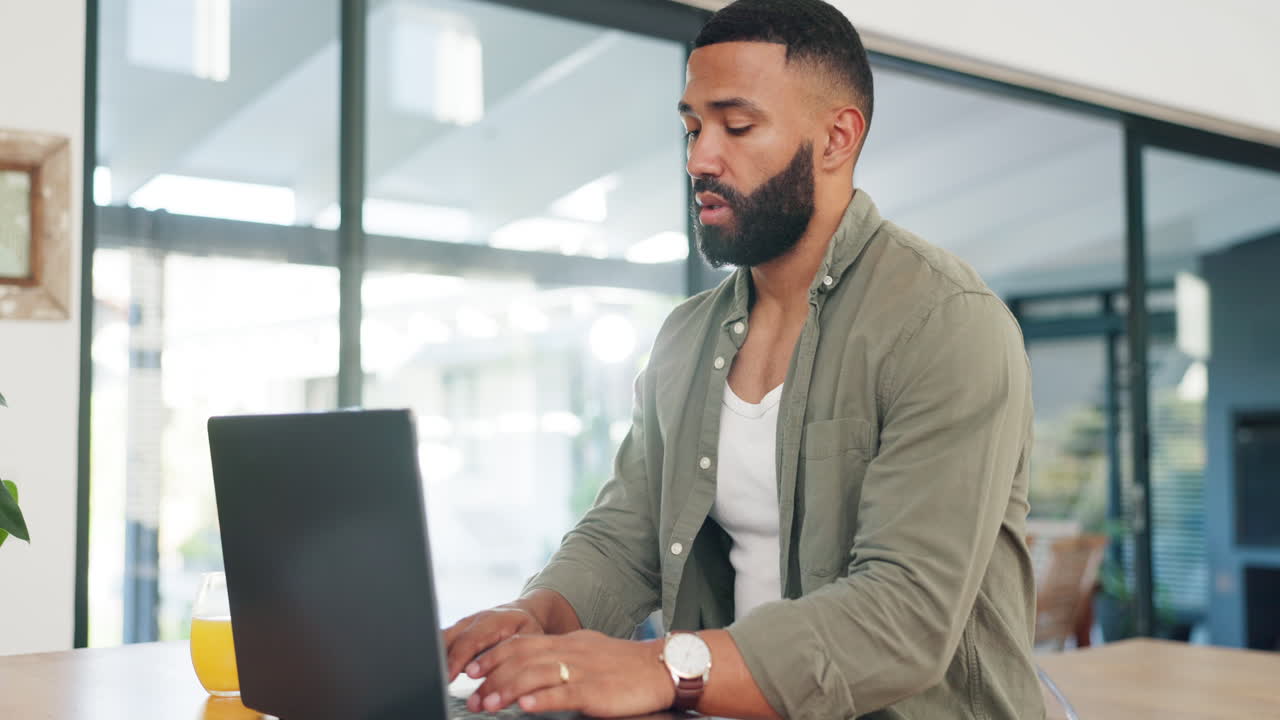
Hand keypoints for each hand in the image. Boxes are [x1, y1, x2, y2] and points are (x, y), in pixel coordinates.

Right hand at [442, 603, 544, 681]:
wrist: (523, 613)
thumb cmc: (526, 628)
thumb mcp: (528, 640)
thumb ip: (510, 656)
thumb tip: (495, 676)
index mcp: (494, 620)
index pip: (470, 640)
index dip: (457, 659)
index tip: (449, 676)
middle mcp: (475, 619)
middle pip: (450, 637)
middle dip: (443, 659)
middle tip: (440, 680)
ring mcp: (464, 623)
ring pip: (443, 637)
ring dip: (439, 655)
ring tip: (439, 675)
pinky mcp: (458, 629)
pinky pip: (443, 639)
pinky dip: (440, 653)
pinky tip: (441, 668)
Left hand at [464, 630, 675, 716]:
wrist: (662, 667)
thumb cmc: (625, 665)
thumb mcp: (589, 653)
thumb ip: (560, 658)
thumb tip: (531, 670)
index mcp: (568, 642)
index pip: (522, 643)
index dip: (494, 655)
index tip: (473, 669)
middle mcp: (571, 651)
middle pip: (522, 658)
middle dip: (493, 676)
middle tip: (472, 695)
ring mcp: (583, 670)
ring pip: (536, 674)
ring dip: (507, 690)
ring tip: (488, 704)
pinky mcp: (596, 690)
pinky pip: (565, 693)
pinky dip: (542, 699)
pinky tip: (526, 707)